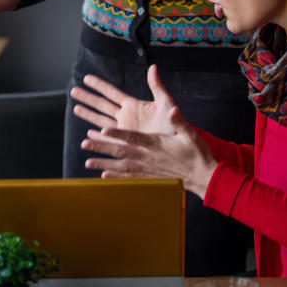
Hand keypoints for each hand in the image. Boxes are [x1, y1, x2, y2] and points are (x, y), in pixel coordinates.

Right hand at [71, 63, 177, 134]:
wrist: (178, 143)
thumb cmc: (174, 123)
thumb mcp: (166, 103)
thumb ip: (157, 87)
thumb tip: (153, 67)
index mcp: (133, 105)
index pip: (112, 92)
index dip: (99, 85)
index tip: (86, 78)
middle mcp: (126, 117)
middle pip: (102, 105)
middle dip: (87, 98)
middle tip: (73, 91)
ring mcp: (124, 130)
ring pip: (101, 121)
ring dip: (88, 115)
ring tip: (75, 108)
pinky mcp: (125, 143)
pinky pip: (108, 139)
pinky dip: (98, 137)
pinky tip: (88, 134)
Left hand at [76, 66, 218, 198]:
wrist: (202, 175)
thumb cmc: (196, 152)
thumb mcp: (190, 133)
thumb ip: (179, 121)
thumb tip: (173, 109)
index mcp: (156, 144)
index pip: (133, 137)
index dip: (118, 134)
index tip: (103, 130)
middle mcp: (148, 157)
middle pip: (121, 151)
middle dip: (102, 147)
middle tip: (84, 144)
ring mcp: (147, 168)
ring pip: (121, 165)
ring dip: (104, 163)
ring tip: (87, 162)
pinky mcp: (149, 176)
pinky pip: (129, 177)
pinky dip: (115, 176)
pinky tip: (103, 175)